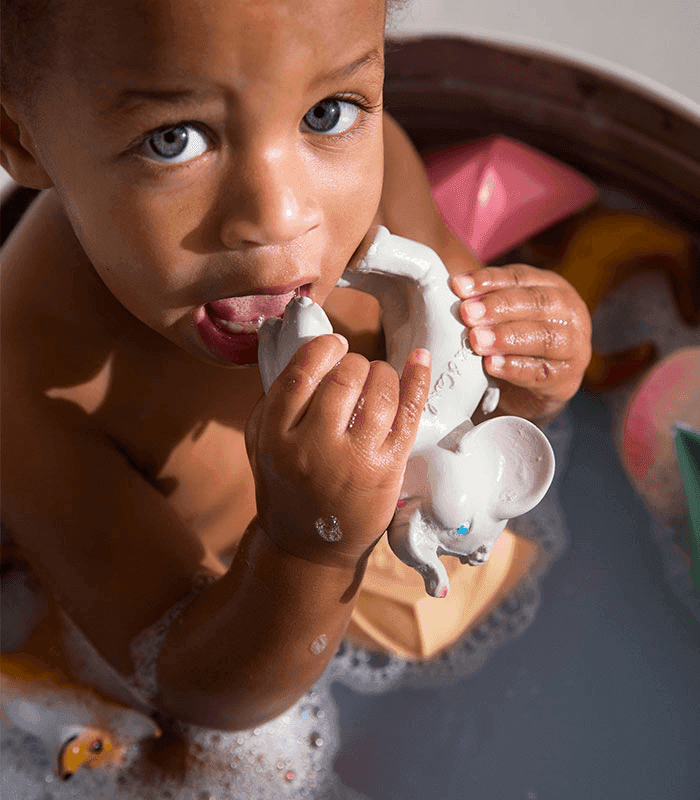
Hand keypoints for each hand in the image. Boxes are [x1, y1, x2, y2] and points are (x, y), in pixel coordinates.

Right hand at [245, 335, 430, 565]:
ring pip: (379, 392)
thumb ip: (276, 401)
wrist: (309, 547)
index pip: (303, 373)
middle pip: (344, 377)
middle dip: (355, 364)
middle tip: (357, 372)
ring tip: (379, 380)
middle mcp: (313, 447)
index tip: (335, 346)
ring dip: (383, 374)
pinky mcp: (387, 469)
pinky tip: (420, 359)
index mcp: (275, 436)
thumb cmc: (287, 487)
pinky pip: (408, 414)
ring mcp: (354, 459)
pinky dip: (417, 381)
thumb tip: (311, 350)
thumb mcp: (261, 445)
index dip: (324, 349)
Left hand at [450, 264, 591, 421]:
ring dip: (506, 337)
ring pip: (544, 336)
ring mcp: (573, 345)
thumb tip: (452, 291)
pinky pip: (540, 370)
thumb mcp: (503, 317)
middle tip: (467, 314)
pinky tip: (491, 365)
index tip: (459, 286)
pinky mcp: (566, 377)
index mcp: (551, 287)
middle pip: (537, 302)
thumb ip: (484, 303)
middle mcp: (569, 312)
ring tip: (476, 340)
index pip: (520, 277)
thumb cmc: (515, 343)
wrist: (535, 389)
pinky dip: (514, 367)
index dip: (489, 280)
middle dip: (498, 306)